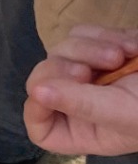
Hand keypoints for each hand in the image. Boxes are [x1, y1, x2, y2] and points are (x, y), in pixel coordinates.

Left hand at [24, 25, 137, 157]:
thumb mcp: (123, 112)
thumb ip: (80, 104)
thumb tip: (37, 91)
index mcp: (86, 131)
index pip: (40, 128)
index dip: (36, 110)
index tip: (50, 92)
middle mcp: (83, 104)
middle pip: (43, 79)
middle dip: (63, 69)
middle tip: (89, 70)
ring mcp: (91, 73)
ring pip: (62, 48)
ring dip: (90, 48)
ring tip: (121, 55)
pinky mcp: (102, 47)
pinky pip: (83, 32)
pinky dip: (104, 34)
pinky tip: (131, 46)